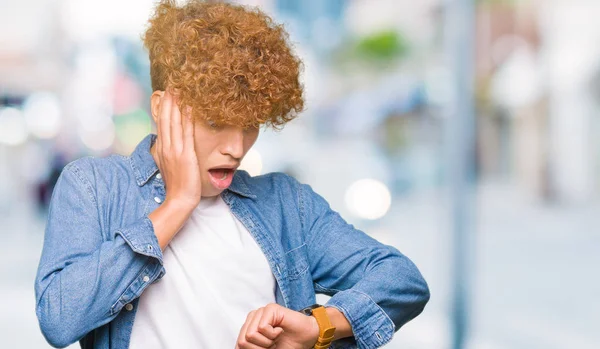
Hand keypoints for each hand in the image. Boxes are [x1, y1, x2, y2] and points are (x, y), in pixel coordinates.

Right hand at [153, 91, 201, 208]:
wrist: (179, 199)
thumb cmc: (178, 185)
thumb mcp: (169, 166)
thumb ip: (167, 153)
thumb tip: (167, 144)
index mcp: (162, 149)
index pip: (162, 124)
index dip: (164, 108)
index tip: (167, 94)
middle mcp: (166, 147)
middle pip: (166, 119)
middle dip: (169, 101)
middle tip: (172, 84)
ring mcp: (175, 150)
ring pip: (174, 123)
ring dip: (177, 105)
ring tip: (180, 89)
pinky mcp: (186, 155)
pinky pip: (187, 133)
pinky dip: (188, 118)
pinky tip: (191, 107)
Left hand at [236, 303, 318, 348]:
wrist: (305, 338)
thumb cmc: (286, 344)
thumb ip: (250, 348)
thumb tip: (238, 348)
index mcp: (248, 328)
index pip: (238, 345)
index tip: (267, 348)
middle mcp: (252, 318)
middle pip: (242, 341)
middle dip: (260, 348)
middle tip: (272, 343)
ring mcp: (260, 311)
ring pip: (251, 334)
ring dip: (266, 342)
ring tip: (276, 337)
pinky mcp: (270, 308)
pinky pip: (262, 327)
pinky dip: (273, 334)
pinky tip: (280, 330)